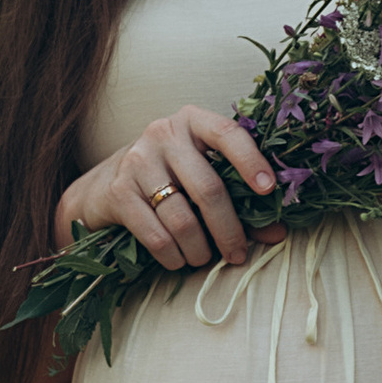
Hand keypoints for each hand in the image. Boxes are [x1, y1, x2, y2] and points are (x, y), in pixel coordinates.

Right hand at [56, 107, 273, 268]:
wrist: (103, 186)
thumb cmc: (169, 179)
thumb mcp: (202, 177)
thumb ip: (241, 201)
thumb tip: (278, 232)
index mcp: (192, 122)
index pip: (228, 132)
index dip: (251, 161)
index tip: (269, 190)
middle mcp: (163, 134)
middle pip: (208, 188)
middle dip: (229, 230)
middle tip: (237, 254)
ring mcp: (137, 161)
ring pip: (182, 219)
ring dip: (199, 250)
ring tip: (203, 259)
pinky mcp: (118, 191)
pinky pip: (156, 235)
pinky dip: (173, 256)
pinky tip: (178, 260)